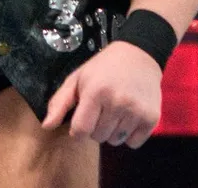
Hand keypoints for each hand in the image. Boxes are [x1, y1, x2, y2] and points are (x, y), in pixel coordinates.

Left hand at [41, 41, 161, 148]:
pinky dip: (129, 135)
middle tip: (101, 108)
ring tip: (115, 110)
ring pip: (115, 141)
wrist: (139, 55)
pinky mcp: (151, 118)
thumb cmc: (103, 67)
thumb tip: (46, 126)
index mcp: (95, 91)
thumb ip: (60, 102)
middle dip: (96, 127)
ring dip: (112, 131)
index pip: (80, 130)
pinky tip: (128, 116)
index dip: (78, 129)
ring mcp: (136, 111)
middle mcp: (116, 102)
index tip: (82, 119)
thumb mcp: (78, 77)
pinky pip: (134, 143)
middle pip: (98, 137)